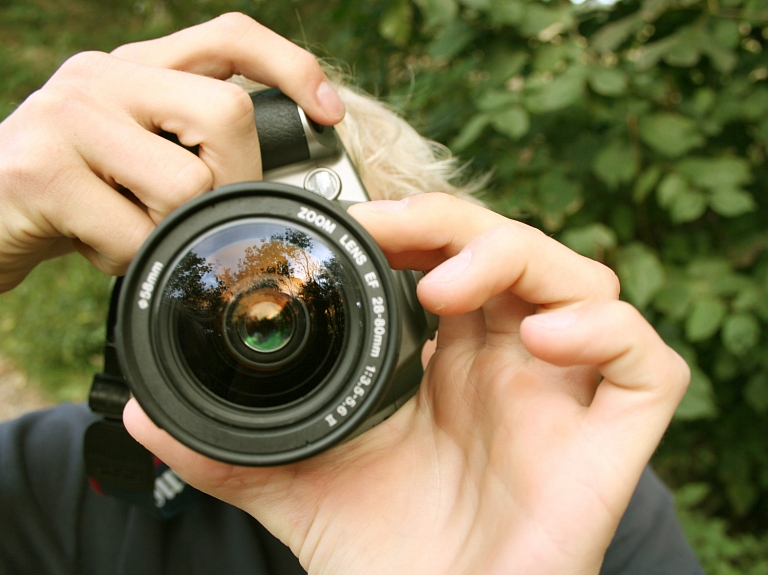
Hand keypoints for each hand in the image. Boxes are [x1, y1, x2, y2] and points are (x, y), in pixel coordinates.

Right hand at [0, 13, 344, 291]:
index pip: (229, 36)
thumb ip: (196, 151)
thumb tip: (281, 183)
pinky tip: (97, 246)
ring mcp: (69, 118)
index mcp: (137, 68)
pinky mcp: (41, 172)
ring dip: (173, 231)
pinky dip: (129, 259)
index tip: (329, 113)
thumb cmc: (77, 195)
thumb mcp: (139, 158)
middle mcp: (104, 77)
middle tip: (199, 211)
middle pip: (227, 115)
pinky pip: (134, 235)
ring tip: (131, 227)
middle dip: (233, 183)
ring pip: (186, 184)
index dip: (289, 66)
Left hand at [124, 193, 689, 574]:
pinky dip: (604, 332)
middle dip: (458, 224)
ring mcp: (565, 391)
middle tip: (396, 236)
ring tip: (450, 292)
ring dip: (521, 260)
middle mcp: (509, 359)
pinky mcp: (615, 433)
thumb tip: (144, 414)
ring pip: (583, 281)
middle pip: (514, 247)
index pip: (452, 255)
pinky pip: (648, 359)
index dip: (419, 224)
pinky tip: (543, 342)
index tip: (362, 224)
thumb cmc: (381, 553)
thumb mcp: (301, 484)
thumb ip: (226, 448)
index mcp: (447, 356)